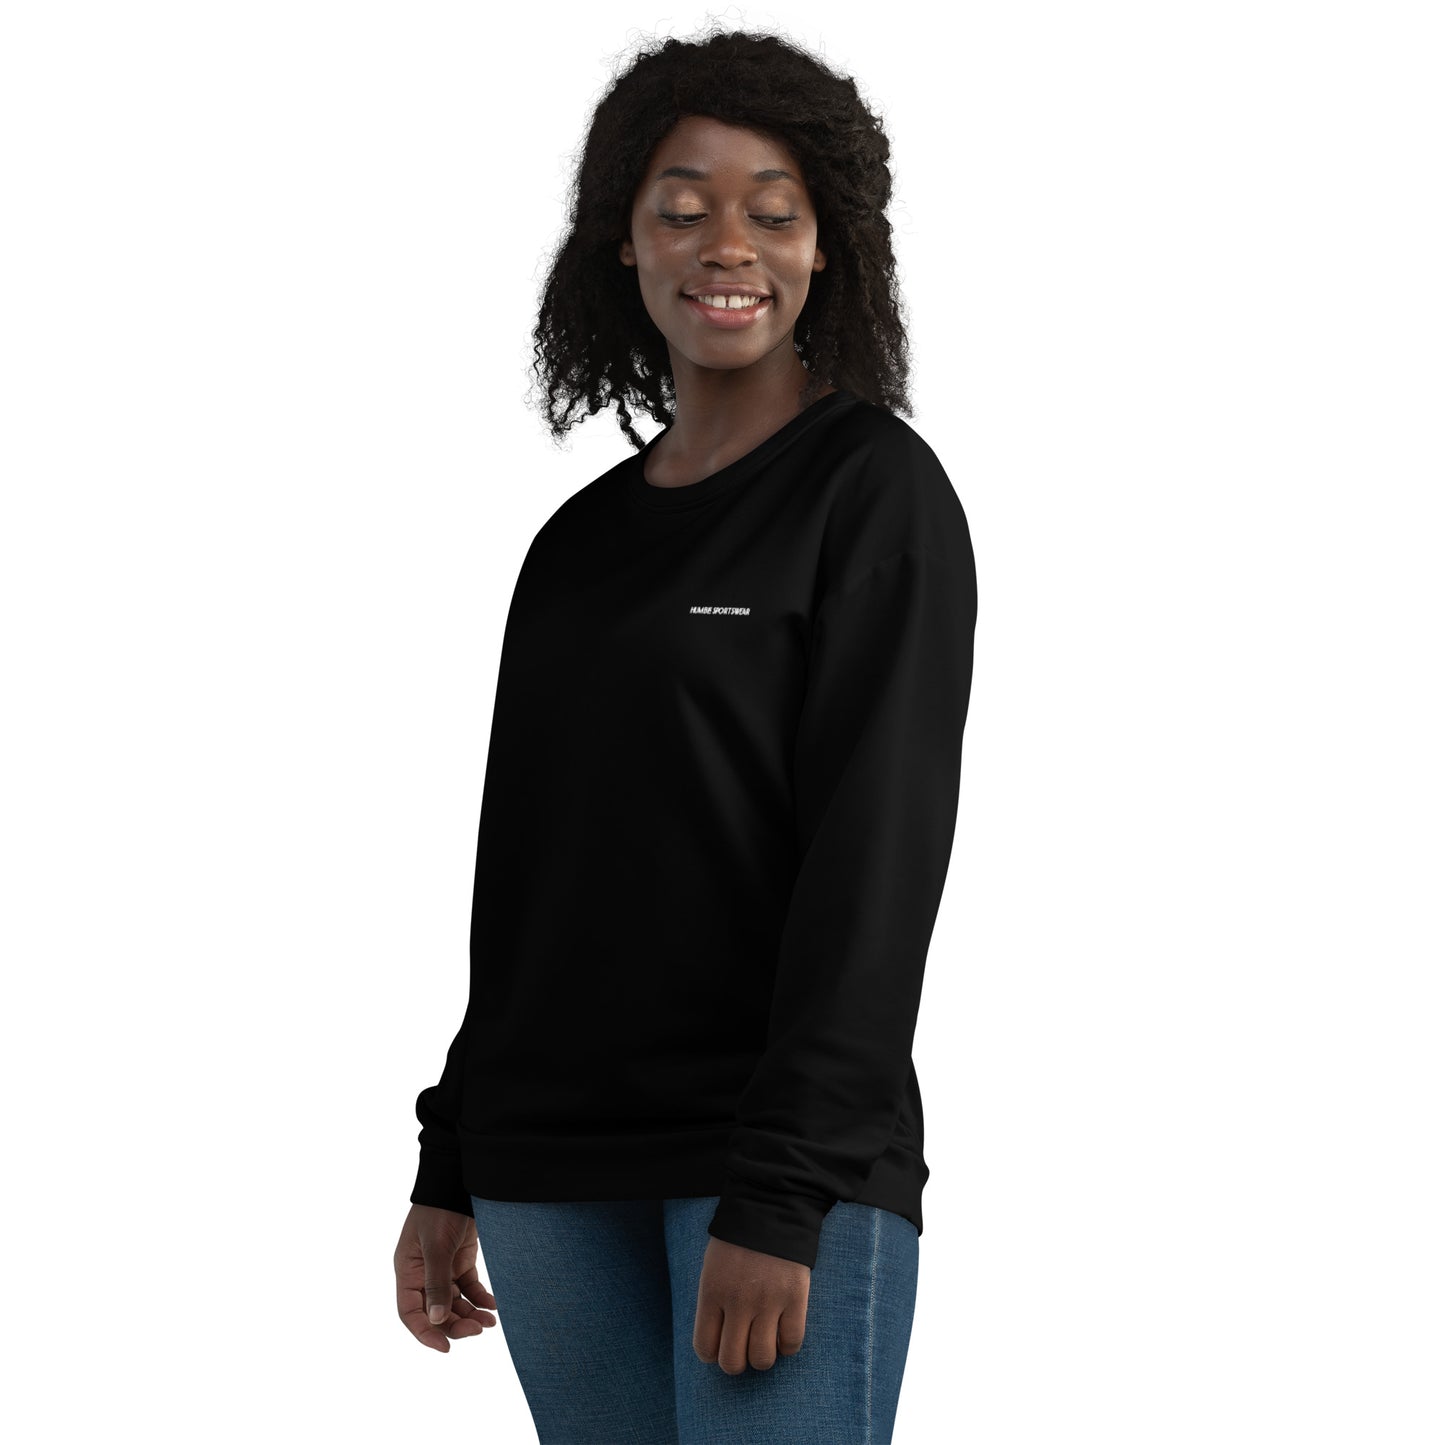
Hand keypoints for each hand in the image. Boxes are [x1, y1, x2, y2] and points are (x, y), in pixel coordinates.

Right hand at [394, 1203, 498, 1351]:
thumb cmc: (440, 1209)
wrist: (458, 1181)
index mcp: (408, 1271)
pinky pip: (469, 1287)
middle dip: (456, 1324)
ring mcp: (443, 1268)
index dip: (425, 1333)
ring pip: (454, 1302)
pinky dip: (480, 1298)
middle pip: (436, 1311)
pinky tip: (493, 1306)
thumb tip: (437, 1319)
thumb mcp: (436, 1246)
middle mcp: (423, 1274)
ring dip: (470, 1314)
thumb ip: (437, 1282)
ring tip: (490, 1322)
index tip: (445, 1348)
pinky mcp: (461, 1260)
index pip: (411, 1312)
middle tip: (479, 1330)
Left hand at [693, 1235, 809, 1373]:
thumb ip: (713, 1302)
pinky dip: (787, 1346)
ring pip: (762, 1359)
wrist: (771, 1207)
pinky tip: (783, 1332)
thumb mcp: (712, 1266)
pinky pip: (792, 1343)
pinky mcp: (795, 1298)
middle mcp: (738, 1302)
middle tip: (742, 1347)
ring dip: (762, 1356)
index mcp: (712, 1291)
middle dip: (736, 1362)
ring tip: (764, 1340)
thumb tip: (718, 1340)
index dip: (712, 1354)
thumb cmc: (738, 1239)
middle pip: (732, 1362)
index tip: (721, 1344)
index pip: (705, 1347)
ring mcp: (768, 1302)